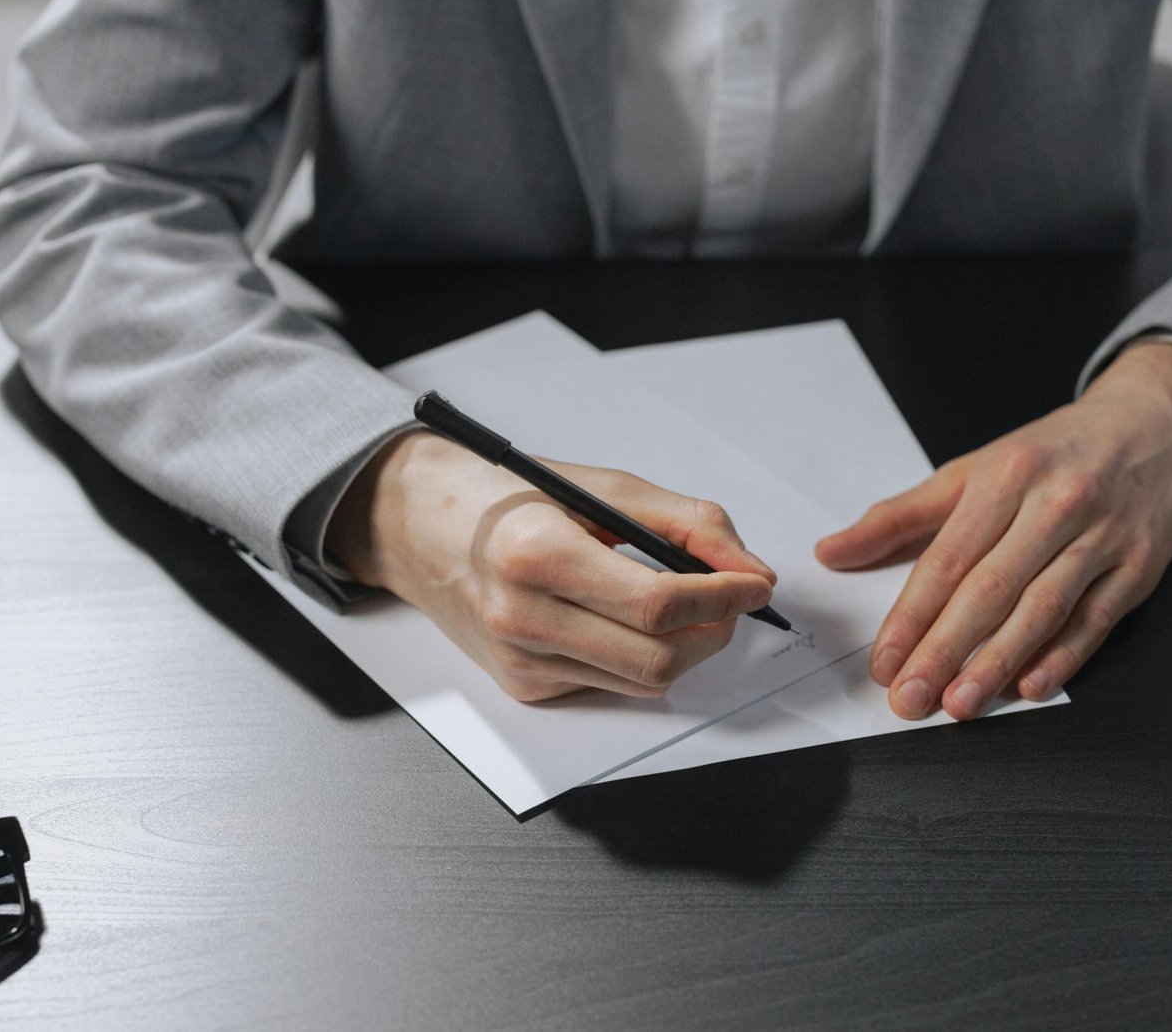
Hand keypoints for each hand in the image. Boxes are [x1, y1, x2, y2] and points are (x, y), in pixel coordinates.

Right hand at [326, 432, 775, 701]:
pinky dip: (638, 657)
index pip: (657, 604)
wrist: (417, 524)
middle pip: (658, 660)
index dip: (723, 597)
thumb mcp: (601, 486)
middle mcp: (522, 617)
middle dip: (714, 631)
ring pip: (642, 683)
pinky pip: (610, 685)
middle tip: (729, 597)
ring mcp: (520, 661)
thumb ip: (686, 524)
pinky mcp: (523, 686)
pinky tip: (625, 620)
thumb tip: (749, 570)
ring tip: (684, 605)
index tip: (754, 583)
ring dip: (685, 649)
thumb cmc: (506, 495)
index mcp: (537, 554)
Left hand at [816, 343, 1171, 719]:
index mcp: (1004, 478)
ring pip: (1042, 608)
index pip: (947, 559)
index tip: (884, 660)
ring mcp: (1102, 536)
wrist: (1157, 420)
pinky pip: (1096, 618)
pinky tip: (1029, 687)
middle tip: (910, 698)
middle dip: (945, 650)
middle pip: (990, 589)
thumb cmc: (1055, 452)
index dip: (912, 616)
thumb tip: (831, 552)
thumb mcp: (974, 469)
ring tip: (960, 703)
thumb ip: (900, 516)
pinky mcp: (1141, 563)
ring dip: (998, 662)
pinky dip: (1063, 657)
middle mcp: (1054, 504)